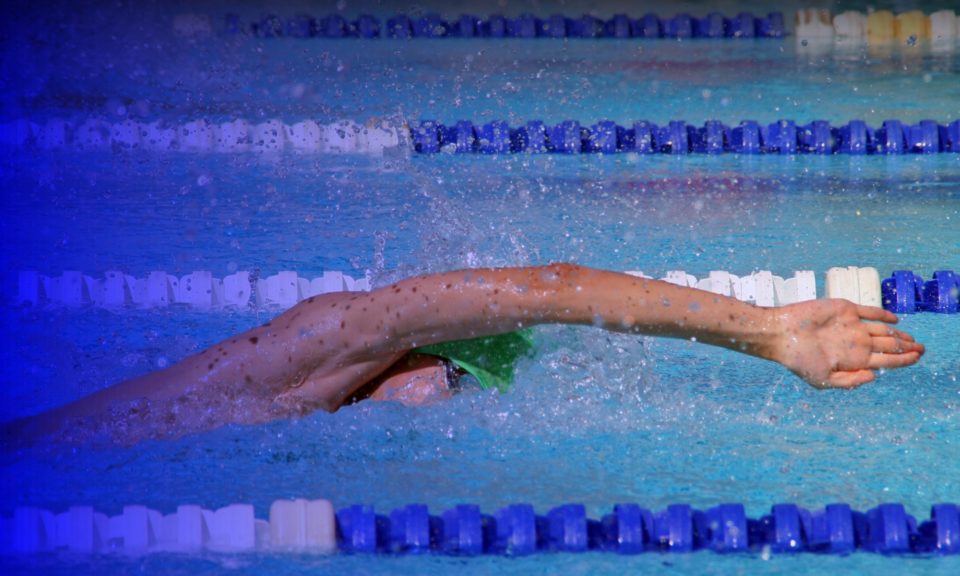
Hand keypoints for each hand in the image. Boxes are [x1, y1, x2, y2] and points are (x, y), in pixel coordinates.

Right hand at [770, 299, 923, 388]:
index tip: (918, 358)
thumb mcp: (823, 380)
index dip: (905, 360)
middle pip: (890, 344)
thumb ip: (850, 381)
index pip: (887, 360)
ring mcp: (852, 325)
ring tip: (913, 338)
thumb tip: (876, 376)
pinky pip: (870, 311)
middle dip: (908, 347)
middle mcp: (856, 342)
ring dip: (900, 333)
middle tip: (922, 348)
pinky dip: (884, 314)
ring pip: (884, 329)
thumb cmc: (799, 360)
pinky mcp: (845, 309)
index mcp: (854, 359)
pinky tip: (894, 318)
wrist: (781, 334)